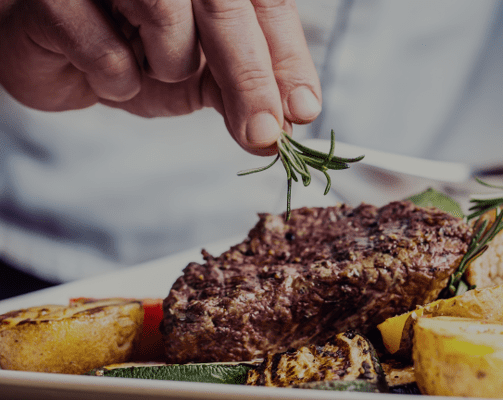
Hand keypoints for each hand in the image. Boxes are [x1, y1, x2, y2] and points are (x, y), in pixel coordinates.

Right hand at [0, 0, 320, 153]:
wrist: (51, 52)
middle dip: (251, 79)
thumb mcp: (201, 77)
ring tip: (149, 68)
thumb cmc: (135, 55)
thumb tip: (282, 127)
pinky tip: (103, 72)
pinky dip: (115, 78)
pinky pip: (106, 50)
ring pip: (166, 15)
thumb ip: (242, 91)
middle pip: (226, 8)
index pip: (267, 2)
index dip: (289, 58)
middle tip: (264, 135)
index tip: (303, 111)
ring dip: (169, 66)